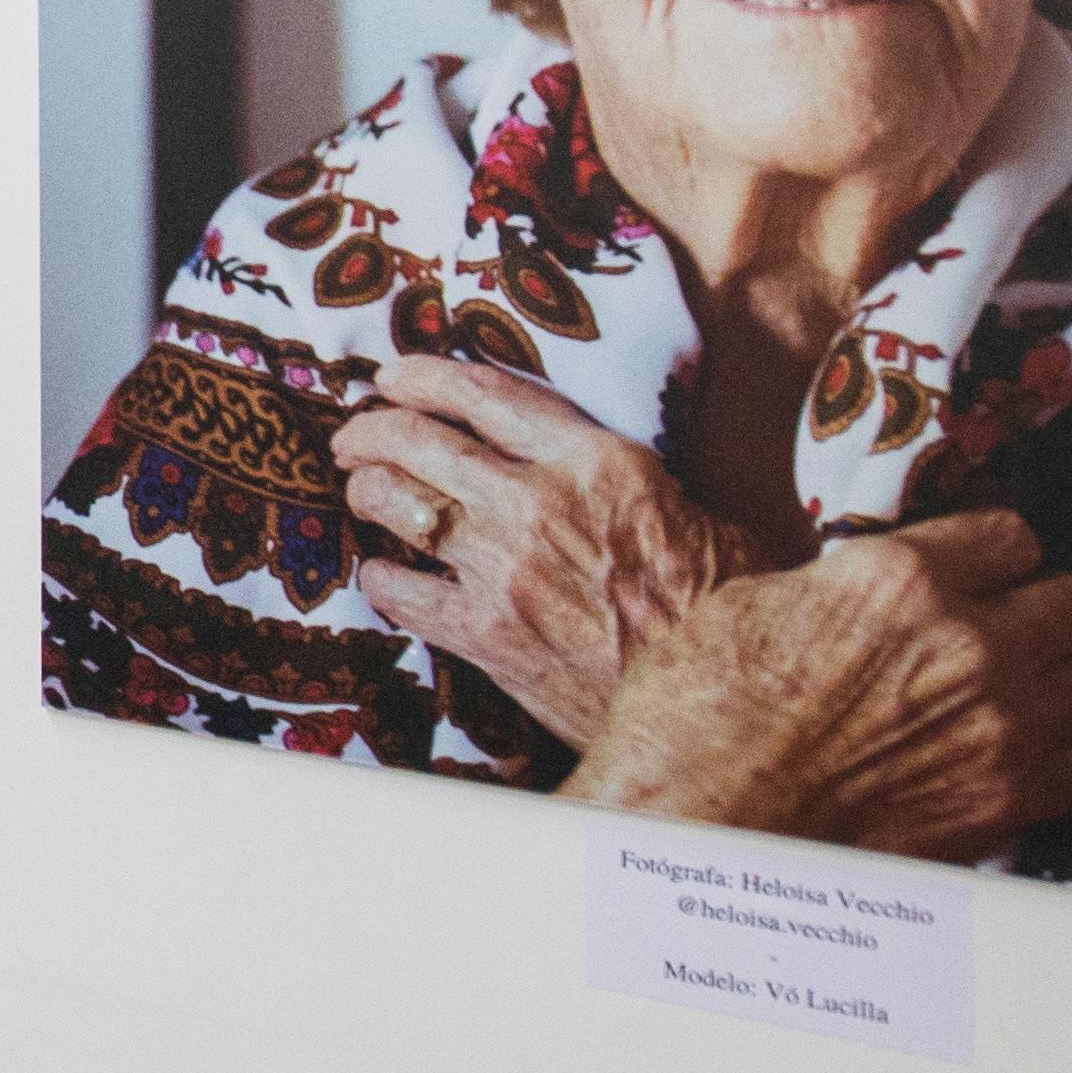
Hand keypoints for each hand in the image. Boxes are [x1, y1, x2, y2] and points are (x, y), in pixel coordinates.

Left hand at [331, 355, 739, 751]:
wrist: (716, 694)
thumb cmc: (719, 603)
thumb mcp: (688, 505)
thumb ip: (620, 476)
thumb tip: (586, 464)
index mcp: (593, 459)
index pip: (484, 393)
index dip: (423, 378)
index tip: (393, 378)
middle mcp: (536, 501)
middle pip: (418, 439)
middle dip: (371, 431)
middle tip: (353, 438)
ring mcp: (503, 567)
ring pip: (396, 503)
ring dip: (367, 492)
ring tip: (363, 493)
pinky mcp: (485, 632)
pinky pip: (400, 591)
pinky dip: (381, 579)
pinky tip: (382, 576)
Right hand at [564, 512, 1071, 862]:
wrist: (700, 828)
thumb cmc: (699, 719)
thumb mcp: (757, 606)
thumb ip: (847, 588)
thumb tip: (872, 588)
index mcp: (901, 578)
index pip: (1011, 536)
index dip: (991, 557)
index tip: (978, 575)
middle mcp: (970, 643)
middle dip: (1045, 612)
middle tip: (1010, 633)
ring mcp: (1002, 726)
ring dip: (1065, 684)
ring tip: (1023, 697)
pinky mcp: (1010, 801)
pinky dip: (1069, 758)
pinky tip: (1026, 757)